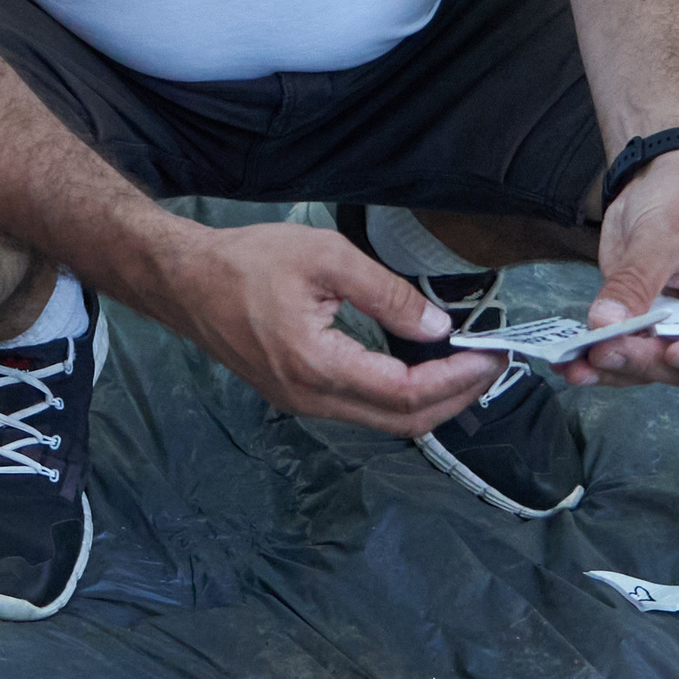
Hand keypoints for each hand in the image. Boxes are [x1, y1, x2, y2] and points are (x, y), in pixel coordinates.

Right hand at [169, 222, 501, 435]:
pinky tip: (422, 368)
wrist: (185, 282)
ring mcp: (302, 403)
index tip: (492, 354)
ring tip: (468, 365)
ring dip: (432, 401)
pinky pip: (362, 409)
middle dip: (456, 397)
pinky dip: (402, 397)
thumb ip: (386, 292)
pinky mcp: (298, 395)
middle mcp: (311, 399)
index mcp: (317, 366)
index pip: (404, 392)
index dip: (456, 378)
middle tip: (493, 364)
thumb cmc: (248, 261)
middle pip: (401, 422)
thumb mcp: (325, 256)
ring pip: (383, 422)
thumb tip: (438, 328)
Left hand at [566, 149, 678, 390]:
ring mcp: (673, 329)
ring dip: (612, 369)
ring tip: (575, 368)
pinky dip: (596, 359)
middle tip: (604, 350)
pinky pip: (622, 350)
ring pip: (649, 368)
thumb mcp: (663, 233)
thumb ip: (637, 280)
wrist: (658, 180)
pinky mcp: (640, 325)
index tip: (673, 351)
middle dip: (644, 362)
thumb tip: (606, 322)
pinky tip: (570, 363)